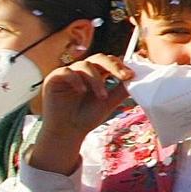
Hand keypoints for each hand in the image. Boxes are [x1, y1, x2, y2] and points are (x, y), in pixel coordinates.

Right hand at [32, 54, 135, 172]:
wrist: (68, 133)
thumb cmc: (87, 118)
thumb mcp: (109, 102)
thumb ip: (121, 90)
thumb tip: (136, 77)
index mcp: (96, 74)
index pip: (109, 62)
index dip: (120, 66)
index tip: (131, 75)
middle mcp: (82, 71)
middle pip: (98, 58)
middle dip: (113, 66)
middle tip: (124, 76)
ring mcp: (68, 73)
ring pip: (84, 65)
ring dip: (96, 79)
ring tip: (102, 96)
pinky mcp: (54, 78)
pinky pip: (66, 72)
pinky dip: (76, 79)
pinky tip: (82, 91)